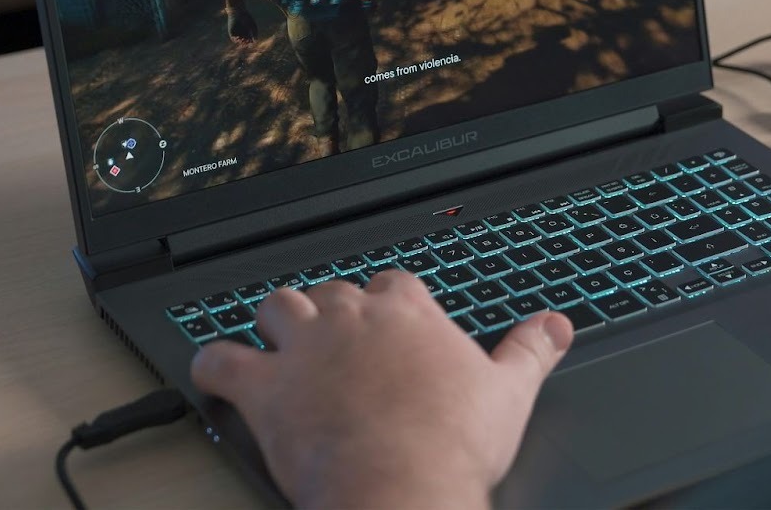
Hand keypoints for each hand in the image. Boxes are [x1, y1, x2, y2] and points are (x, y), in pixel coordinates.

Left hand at [191, 271, 573, 508]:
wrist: (402, 487)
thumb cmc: (451, 445)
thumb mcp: (509, 393)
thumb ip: (530, 350)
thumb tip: (557, 324)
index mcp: (407, 311)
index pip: (393, 283)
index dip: (390, 304)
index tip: (394, 326)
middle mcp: (350, 317)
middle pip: (331, 291)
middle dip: (332, 313)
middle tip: (339, 343)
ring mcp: (303, 348)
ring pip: (276, 307)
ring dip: (276, 322)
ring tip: (280, 342)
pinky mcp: (264, 387)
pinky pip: (221, 360)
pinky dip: (214, 364)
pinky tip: (216, 371)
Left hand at [227, 9, 257, 43]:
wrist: (238, 12)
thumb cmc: (247, 18)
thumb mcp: (253, 26)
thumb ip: (255, 34)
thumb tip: (255, 42)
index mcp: (248, 32)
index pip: (249, 41)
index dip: (250, 43)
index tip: (251, 42)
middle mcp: (242, 33)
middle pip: (244, 42)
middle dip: (245, 43)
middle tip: (246, 41)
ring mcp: (236, 33)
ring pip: (238, 41)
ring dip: (240, 42)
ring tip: (242, 40)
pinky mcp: (231, 32)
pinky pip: (233, 38)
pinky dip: (235, 40)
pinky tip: (238, 38)